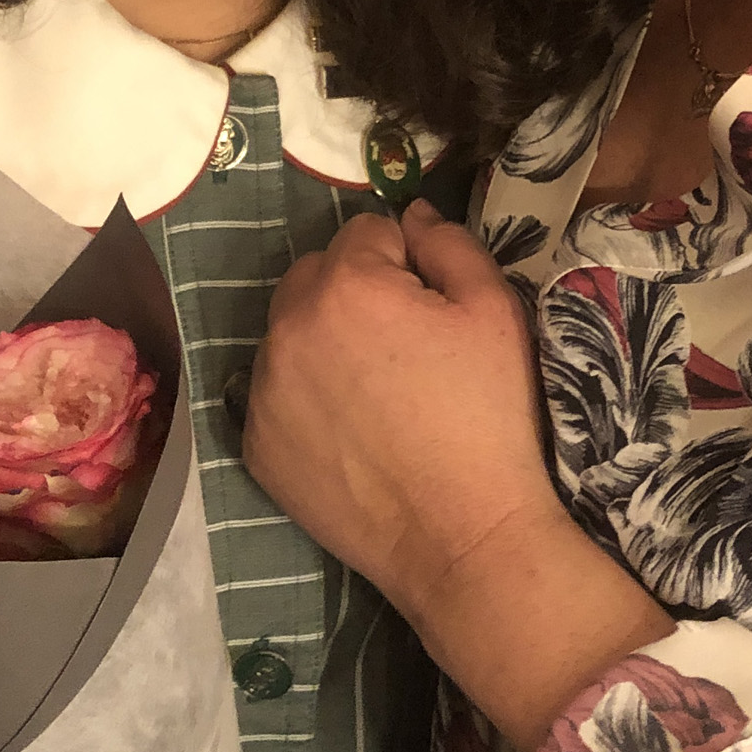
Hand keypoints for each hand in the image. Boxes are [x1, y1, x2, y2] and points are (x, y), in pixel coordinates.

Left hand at [245, 203, 666, 749]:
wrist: (462, 536)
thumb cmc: (489, 417)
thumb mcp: (495, 311)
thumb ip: (450, 244)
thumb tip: (413, 216)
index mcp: (345, 285)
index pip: (367, 233)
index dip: (407, 262)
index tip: (434, 308)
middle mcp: (286, 329)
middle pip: (315, 277)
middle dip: (356, 293)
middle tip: (407, 347)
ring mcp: (263, 392)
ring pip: (291, 335)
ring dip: (325, 343)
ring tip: (379, 393)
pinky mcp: (256, 446)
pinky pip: (277, 394)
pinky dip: (307, 399)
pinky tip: (353, 432)